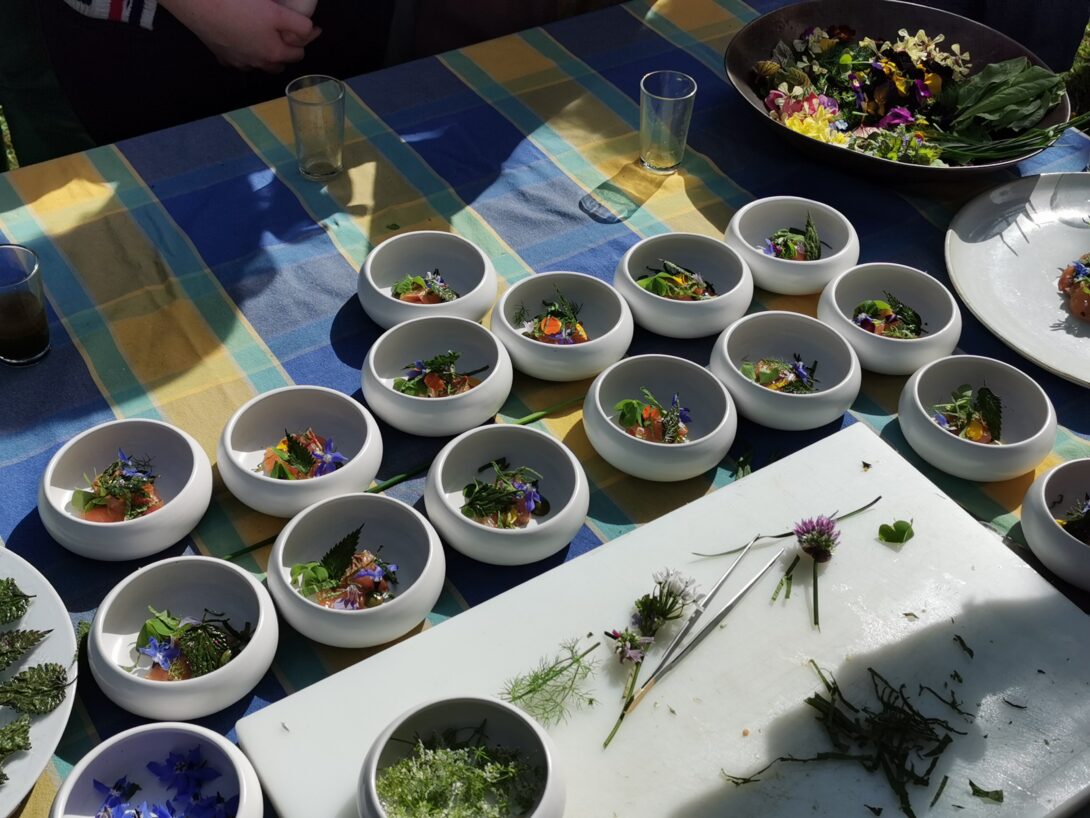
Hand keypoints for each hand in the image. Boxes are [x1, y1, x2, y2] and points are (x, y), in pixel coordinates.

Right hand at [159, 0, 320, 72]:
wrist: (198, 3)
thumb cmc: (240, 5)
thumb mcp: (277, 12)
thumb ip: (299, 25)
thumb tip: (312, 32)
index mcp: (274, 54)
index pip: (299, 53)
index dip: (304, 38)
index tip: (307, 26)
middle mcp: (256, 63)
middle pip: (278, 63)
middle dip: (284, 50)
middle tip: (284, 31)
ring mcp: (237, 61)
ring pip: (258, 63)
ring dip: (264, 53)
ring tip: (263, 35)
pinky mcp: (219, 54)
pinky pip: (237, 59)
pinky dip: (243, 52)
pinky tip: (241, 38)